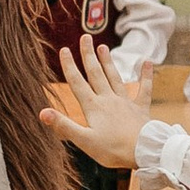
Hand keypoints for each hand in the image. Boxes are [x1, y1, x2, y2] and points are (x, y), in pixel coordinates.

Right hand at [38, 42, 148, 168]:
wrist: (144, 152)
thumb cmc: (113, 150)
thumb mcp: (84, 141)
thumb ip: (64, 125)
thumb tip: (42, 112)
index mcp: (93, 106)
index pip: (77, 82)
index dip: (69, 66)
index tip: (64, 49)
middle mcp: (108, 99)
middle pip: (96, 73)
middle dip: (89, 55)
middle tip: (86, 37)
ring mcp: (125, 102)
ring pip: (114, 77)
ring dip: (108, 62)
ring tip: (103, 47)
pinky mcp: (140, 109)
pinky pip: (144, 89)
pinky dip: (146, 76)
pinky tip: (147, 63)